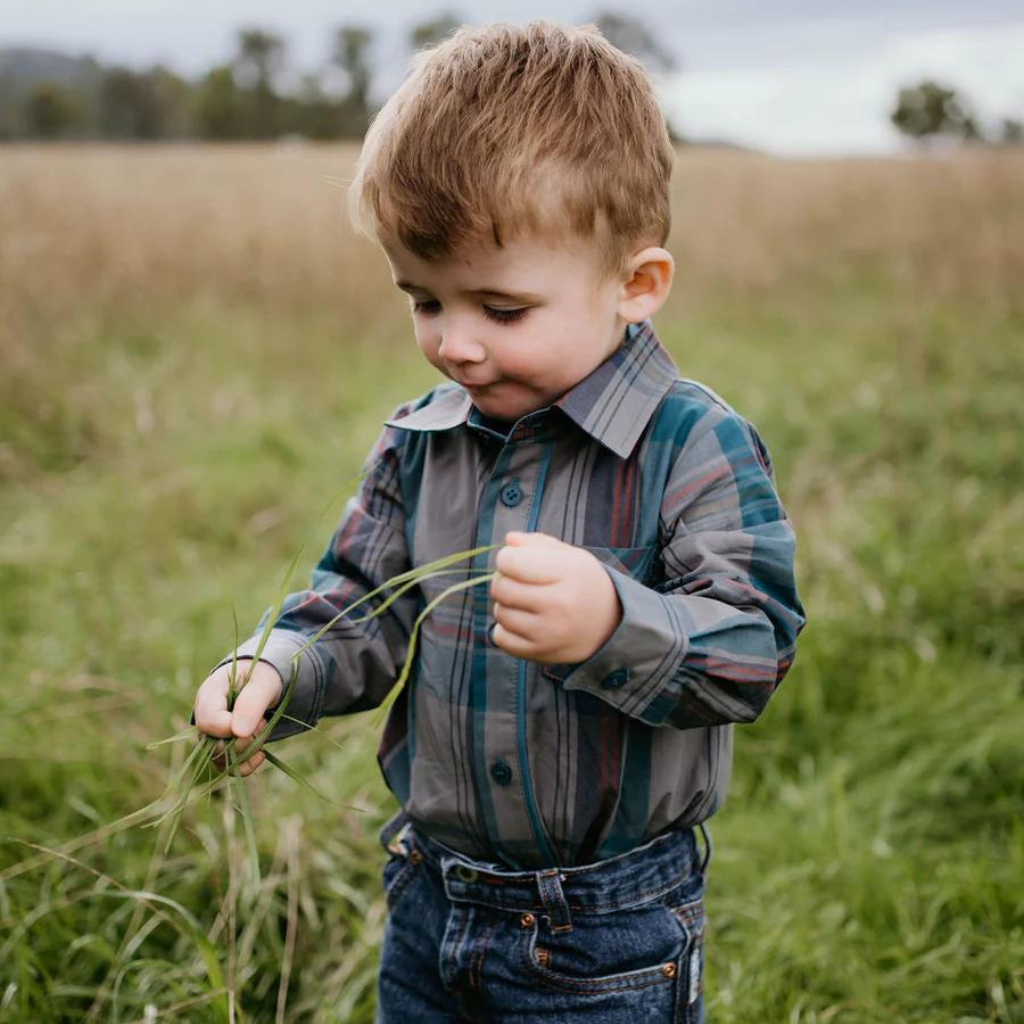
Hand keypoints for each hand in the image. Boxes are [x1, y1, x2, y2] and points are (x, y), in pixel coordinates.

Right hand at [193, 658, 283, 775]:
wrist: (262, 681)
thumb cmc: (262, 676)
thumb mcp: (264, 682)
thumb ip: (252, 702)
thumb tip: (238, 733)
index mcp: (209, 693)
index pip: (208, 721)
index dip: (232, 729)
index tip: (259, 720)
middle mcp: (204, 715)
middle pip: (213, 744)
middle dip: (245, 741)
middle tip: (264, 722)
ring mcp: (210, 732)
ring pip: (220, 758)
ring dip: (248, 751)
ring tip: (263, 729)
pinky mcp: (220, 746)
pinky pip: (226, 767)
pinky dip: (246, 766)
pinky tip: (261, 754)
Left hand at [490, 531, 621, 663]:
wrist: (611, 625)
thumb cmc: (584, 583)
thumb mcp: (571, 556)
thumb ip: (538, 544)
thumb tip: (509, 540)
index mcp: (567, 573)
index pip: (511, 562)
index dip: (507, 557)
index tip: (516, 559)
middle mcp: (558, 604)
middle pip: (501, 588)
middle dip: (503, 579)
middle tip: (516, 580)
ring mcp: (548, 632)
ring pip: (500, 613)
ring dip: (506, 604)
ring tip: (524, 601)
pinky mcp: (540, 653)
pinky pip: (501, 638)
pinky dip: (505, 628)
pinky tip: (522, 621)